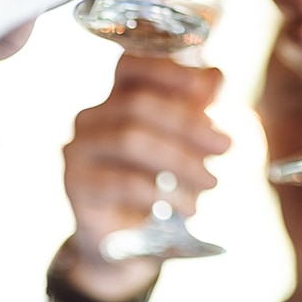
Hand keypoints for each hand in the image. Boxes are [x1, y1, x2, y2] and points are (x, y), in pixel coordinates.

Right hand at [61, 54, 228, 298]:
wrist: (129, 237)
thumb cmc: (162, 178)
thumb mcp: (187, 141)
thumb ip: (199, 105)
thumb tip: (215, 77)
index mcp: (119, 96)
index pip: (132, 65)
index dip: (167, 70)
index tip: (207, 88)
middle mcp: (93, 116)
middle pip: (139, 104)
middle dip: (190, 124)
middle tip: (226, 146)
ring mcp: (78, 149)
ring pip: (131, 139)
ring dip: (181, 160)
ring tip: (212, 182)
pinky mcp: (76, 185)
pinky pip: (122, 182)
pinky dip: (163, 193)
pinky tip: (189, 207)